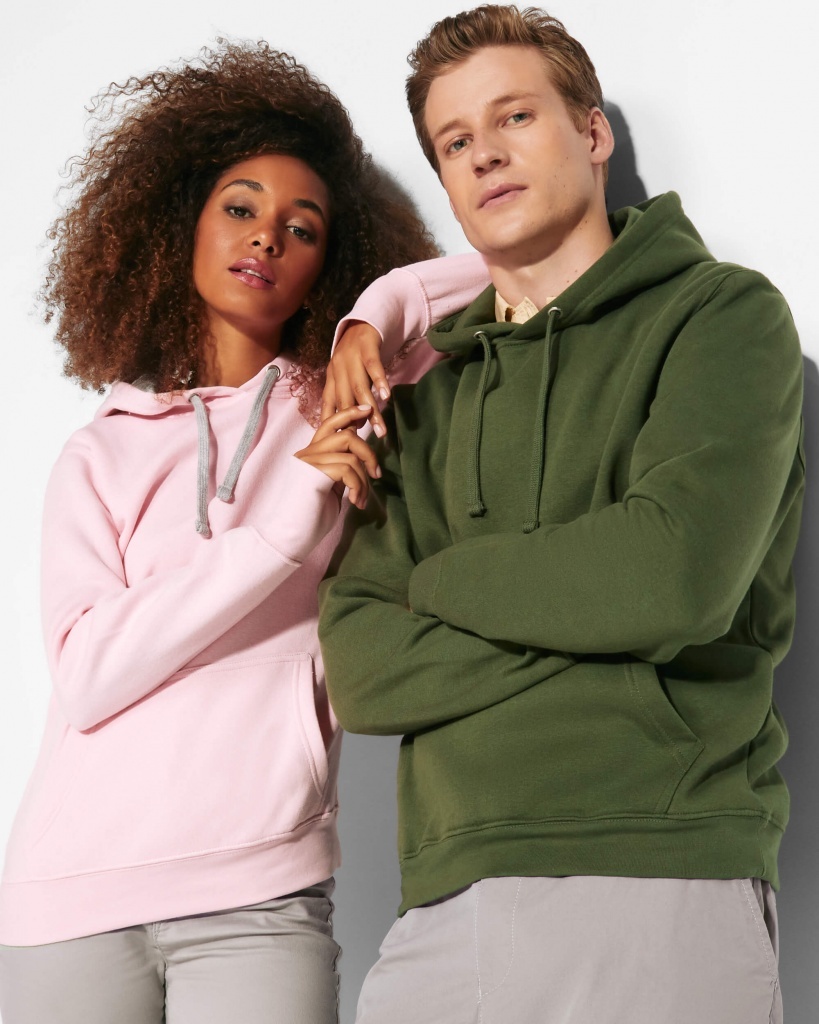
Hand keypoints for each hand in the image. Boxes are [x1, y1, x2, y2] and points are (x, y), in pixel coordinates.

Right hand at [295, 405, 380, 509]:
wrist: (289, 536)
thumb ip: (339, 471)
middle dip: (368, 453)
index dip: (349, 414)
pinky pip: (347, 469)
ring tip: (362, 499)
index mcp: (310, 455)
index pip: (329, 423)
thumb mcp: (330, 489)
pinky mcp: (313, 474)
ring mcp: (308, 463)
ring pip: (350, 454)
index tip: (367, 410)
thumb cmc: (310, 518)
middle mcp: (307, 454)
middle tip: (377, 474)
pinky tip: (356, 502)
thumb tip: (359, 461)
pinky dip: (358, 486)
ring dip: (364, 479)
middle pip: (346, 435)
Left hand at [321, 321, 388, 437]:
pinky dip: (379, 382)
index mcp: (331, 377)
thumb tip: (352, 427)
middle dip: (353, 424)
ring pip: (359, 388)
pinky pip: (373, 367)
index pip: (329, 405)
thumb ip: (347, 397)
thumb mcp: (346, 375)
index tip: (337, 445)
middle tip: (361, 446)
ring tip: (379, 430)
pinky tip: (386, 396)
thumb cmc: (356, 354)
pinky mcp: (367, 347)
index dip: (332, 424)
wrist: (364, 319)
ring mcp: (352, 357)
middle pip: (344, 401)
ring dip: (369, 411)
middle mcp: (338, 368)